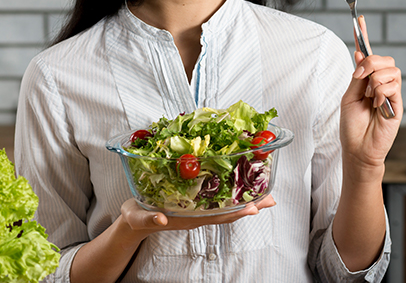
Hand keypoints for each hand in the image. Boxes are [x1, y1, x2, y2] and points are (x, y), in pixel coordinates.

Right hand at [119, 195, 275, 241]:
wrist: (134, 219)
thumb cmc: (136, 217)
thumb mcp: (138, 217)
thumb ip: (149, 219)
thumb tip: (160, 219)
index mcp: (187, 218)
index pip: (216, 217)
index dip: (235, 213)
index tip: (254, 208)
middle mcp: (197, 214)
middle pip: (229, 212)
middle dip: (251, 205)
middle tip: (272, 198)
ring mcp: (198, 209)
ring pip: (227, 206)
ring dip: (247, 199)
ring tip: (267, 193)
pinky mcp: (195, 202)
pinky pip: (219, 199)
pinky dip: (233, 193)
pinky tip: (243, 185)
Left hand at [339, 16, 401, 180]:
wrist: (359, 149)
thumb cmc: (352, 126)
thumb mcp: (349, 97)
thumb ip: (357, 76)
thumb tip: (360, 53)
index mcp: (366, 80)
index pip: (367, 54)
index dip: (364, 36)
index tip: (359, 19)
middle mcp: (380, 83)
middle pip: (384, 58)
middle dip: (370, 62)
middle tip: (360, 76)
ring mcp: (391, 92)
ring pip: (390, 70)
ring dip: (375, 80)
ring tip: (370, 98)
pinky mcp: (398, 103)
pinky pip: (393, 85)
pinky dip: (381, 92)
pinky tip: (377, 105)